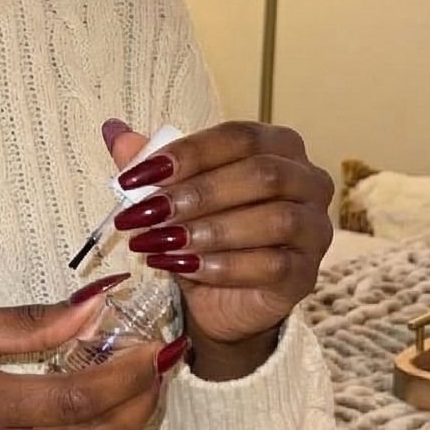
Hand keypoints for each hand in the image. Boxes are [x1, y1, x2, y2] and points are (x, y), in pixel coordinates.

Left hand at [107, 121, 333, 368]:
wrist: (222, 298)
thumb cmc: (205, 232)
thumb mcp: (173, 195)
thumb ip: (151, 164)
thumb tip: (114, 131)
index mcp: (280, 147)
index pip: (238, 137)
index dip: (187, 154)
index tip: (135, 177)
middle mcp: (309, 182)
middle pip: (260, 174)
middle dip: (196, 193)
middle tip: (145, 214)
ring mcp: (315, 229)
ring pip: (272, 220)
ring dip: (208, 231)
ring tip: (159, 243)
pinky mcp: (307, 274)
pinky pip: (272, 266)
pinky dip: (222, 266)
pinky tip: (182, 268)